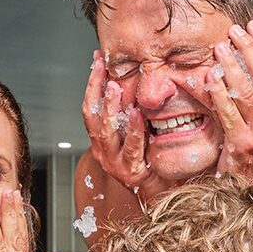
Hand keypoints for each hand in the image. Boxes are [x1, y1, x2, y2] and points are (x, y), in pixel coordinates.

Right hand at [80, 52, 166, 202]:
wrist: (162, 194)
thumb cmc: (151, 160)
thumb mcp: (138, 132)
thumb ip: (132, 110)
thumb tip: (134, 76)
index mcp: (102, 138)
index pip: (90, 105)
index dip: (92, 81)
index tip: (98, 58)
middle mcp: (102, 149)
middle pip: (91, 116)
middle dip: (95, 88)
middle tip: (102, 66)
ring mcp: (114, 162)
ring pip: (105, 133)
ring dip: (109, 108)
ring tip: (115, 88)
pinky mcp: (130, 173)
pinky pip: (130, 149)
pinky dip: (133, 131)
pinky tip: (138, 116)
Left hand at [206, 22, 252, 177]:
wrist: (251, 189)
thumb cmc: (251, 154)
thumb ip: (247, 97)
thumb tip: (231, 66)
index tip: (251, 27)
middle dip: (248, 49)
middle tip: (234, 31)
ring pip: (247, 91)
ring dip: (232, 66)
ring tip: (220, 48)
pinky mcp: (243, 144)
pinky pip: (229, 113)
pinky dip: (219, 93)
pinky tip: (210, 78)